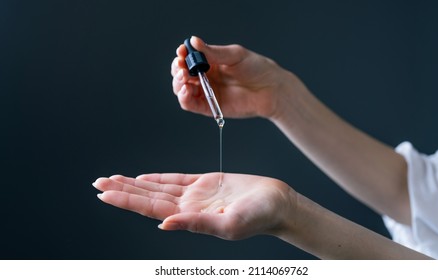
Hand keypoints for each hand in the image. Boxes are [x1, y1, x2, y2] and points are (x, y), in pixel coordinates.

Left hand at [93, 172, 294, 239]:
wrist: (277, 202)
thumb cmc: (259, 216)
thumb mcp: (229, 224)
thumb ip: (196, 224)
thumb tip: (164, 225)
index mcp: (191, 218)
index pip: (151, 209)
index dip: (126, 201)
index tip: (104, 194)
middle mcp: (188, 207)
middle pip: (148, 198)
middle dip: (121, 190)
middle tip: (97, 182)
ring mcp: (196, 195)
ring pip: (157, 188)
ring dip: (134, 184)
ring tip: (112, 179)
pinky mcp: (206, 183)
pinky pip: (176, 179)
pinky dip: (158, 179)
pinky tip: (143, 178)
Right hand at [171, 36, 288, 118]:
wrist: (271, 89)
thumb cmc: (257, 69)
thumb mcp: (235, 55)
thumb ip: (213, 52)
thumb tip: (193, 41)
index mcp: (210, 62)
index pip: (189, 59)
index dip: (182, 56)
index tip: (181, 53)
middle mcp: (206, 78)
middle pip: (182, 74)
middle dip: (178, 70)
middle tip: (182, 67)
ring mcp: (207, 93)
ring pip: (182, 89)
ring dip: (178, 84)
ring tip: (185, 78)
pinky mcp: (210, 108)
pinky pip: (191, 104)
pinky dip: (184, 98)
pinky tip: (186, 90)